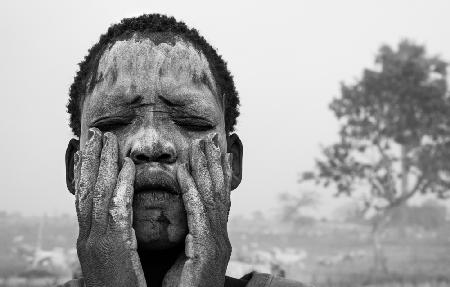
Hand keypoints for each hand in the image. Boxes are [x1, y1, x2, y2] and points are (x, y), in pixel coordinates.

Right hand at [74, 128, 145, 286]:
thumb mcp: (111, 261)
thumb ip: (113, 239)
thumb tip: (117, 222)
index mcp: (89, 240)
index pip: (84, 199)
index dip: (86, 172)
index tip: (89, 150)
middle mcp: (88, 237)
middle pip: (85, 190)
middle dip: (89, 160)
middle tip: (93, 134)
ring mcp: (96, 241)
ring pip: (96, 192)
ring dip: (101, 163)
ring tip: (105, 138)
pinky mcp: (111, 246)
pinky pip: (117, 207)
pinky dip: (120, 184)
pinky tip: (127, 165)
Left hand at [163, 135, 232, 286]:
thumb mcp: (189, 258)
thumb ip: (190, 237)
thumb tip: (186, 223)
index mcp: (213, 238)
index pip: (215, 199)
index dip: (215, 174)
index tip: (213, 152)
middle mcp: (220, 238)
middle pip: (219, 193)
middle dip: (215, 165)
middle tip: (211, 139)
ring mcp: (217, 245)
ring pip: (213, 199)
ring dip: (207, 170)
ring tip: (204, 145)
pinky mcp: (207, 253)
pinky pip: (199, 217)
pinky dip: (193, 194)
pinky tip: (186, 175)